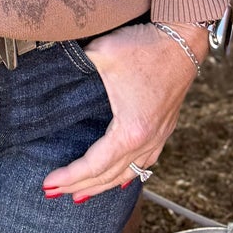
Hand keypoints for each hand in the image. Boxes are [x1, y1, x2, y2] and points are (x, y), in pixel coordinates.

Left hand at [41, 21, 208, 203]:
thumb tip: (51, 70)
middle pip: (109, 176)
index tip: (48, 183)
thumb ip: (75, 64)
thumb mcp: (102, 53)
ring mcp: (158, 136)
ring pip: (129, 174)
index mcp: (131, 131)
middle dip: (80, 187)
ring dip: (103, 186)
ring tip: (81, 194)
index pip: (94, 166)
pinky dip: (127, 175)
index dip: (69, 177)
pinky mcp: (164, 128)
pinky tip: (121, 178)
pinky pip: (145, 163)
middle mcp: (147, 140)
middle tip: (54, 192)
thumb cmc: (146, 47)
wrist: (183, 39)